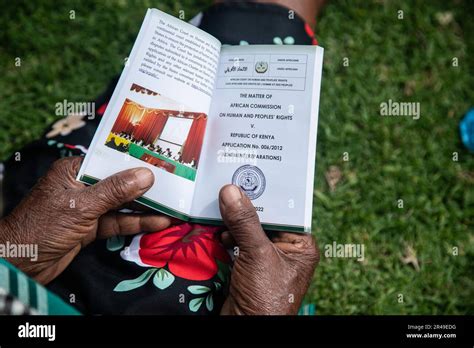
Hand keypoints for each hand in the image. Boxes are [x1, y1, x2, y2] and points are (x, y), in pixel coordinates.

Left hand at [0, 157, 172, 283]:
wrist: (19, 265)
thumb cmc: (42, 227)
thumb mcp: (81, 205)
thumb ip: (115, 191)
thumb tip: (146, 175)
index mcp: (74, 171)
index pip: (109, 161)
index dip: (135, 160)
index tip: (161, 159)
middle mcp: (82, 187)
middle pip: (119, 183)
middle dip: (145, 186)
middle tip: (175, 183)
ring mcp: (88, 209)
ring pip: (122, 205)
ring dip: (146, 207)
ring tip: (173, 205)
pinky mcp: (92, 228)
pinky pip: (118, 222)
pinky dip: (137, 223)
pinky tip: (158, 222)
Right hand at [218, 184, 318, 314]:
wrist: (247, 328)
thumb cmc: (266, 296)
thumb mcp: (258, 254)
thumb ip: (245, 223)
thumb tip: (231, 191)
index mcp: (300, 244)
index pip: (286, 210)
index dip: (268, 194)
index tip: (250, 175)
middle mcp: (285, 248)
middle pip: (264, 218)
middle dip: (246, 207)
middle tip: (229, 186)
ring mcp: (265, 257)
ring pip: (248, 229)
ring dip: (233, 221)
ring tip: (220, 206)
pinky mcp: (247, 265)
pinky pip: (236, 242)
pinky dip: (226, 235)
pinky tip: (217, 230)